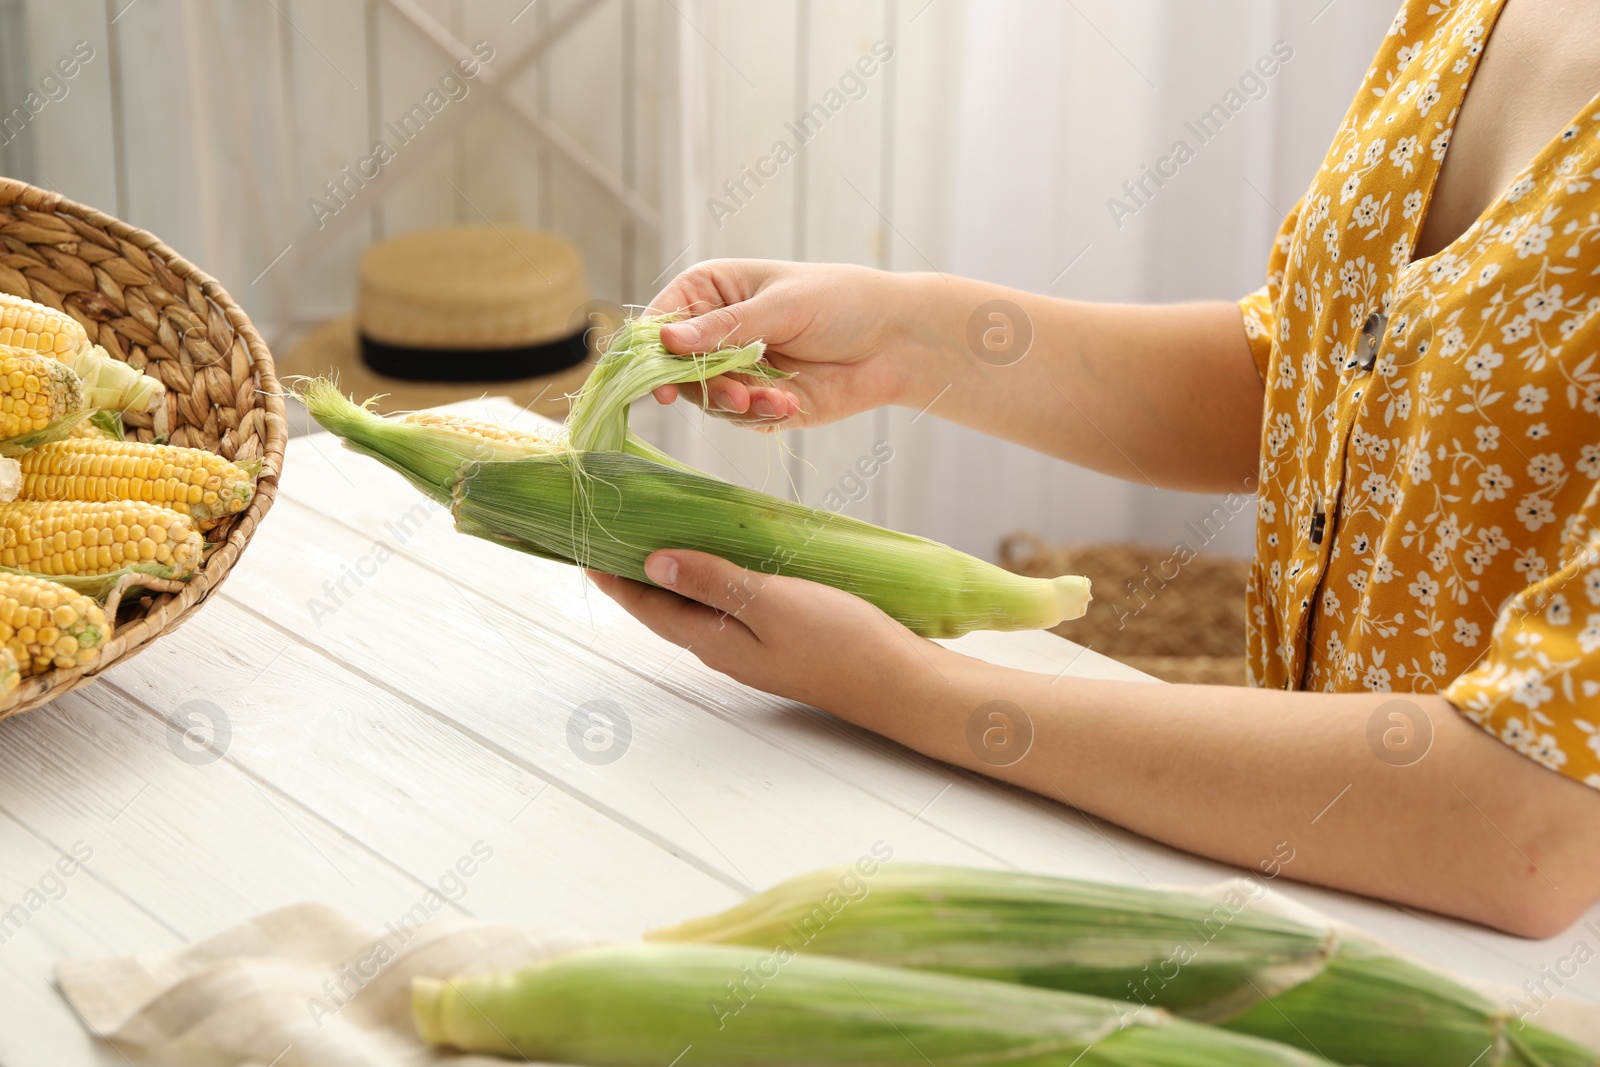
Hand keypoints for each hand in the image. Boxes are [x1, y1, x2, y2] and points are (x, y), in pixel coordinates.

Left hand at [586, 550, 948, 714]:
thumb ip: (712, 581)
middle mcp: (722, 646)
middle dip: (633, 571)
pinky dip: (710, 576)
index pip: (646, 605)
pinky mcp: (777, 638)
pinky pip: (727, 603)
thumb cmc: (838, 641)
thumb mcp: (770, 603)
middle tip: (610, 529)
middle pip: (664, 606)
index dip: (612, 575)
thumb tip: (651, 563)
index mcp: (712, 640)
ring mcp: (750, 645)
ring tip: (654, 533)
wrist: (897, 682)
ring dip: (671, 573)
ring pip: (695, 604)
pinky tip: (721, 554)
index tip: (580, 543)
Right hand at [646, 260, 920, 430]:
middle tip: (734, 395)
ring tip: (768, 400)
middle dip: (700, 386)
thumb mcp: (782, 307)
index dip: (651, 350)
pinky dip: (760, 415)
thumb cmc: (841, 303)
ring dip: (734, 403)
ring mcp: (735, 369)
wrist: (895, 343)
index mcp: (711, 292)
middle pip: (674, 368)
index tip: (659, 379)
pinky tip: (789, 405)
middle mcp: (715, 332)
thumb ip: (725, 329)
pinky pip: (739, 418)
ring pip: (705, 399)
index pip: (660, 321)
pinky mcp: (758, 402)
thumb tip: (667, 341)